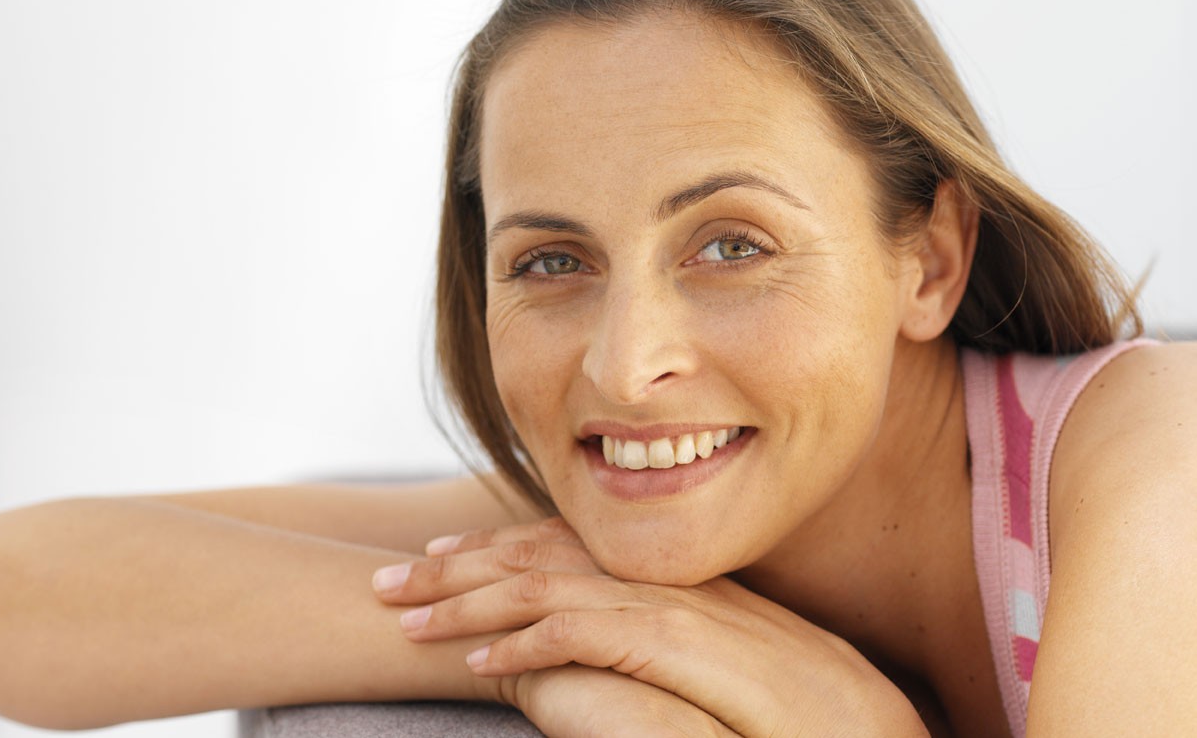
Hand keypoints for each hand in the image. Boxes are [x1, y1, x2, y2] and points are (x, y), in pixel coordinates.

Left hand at [374, 519, 927, 736]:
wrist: (875, 735)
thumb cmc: (805, 720)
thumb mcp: (719, 673)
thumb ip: (655, 651)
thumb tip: (592, 656)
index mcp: (673, 584)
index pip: (568, 548)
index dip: (497, 549)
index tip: (441, 559)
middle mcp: (670, 582)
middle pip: (545, 554)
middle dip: (461, 566)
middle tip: (393, 580)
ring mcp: (679, 610)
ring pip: (552, 583)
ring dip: (471, 600)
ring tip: (408, 617)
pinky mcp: (688, 647)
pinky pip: (587, 632)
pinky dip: (525, 642)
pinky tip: (477, 665)